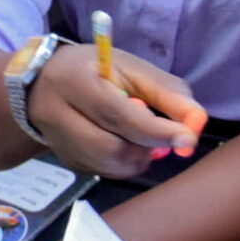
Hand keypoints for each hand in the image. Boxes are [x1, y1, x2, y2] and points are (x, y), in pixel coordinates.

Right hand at [30, 46, 206, 179]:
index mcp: (74, 80)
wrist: (42, 81)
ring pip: (107, 165)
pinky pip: (102, 171)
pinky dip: (123, 164)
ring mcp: (55, 140)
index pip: (117, 114)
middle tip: (163, 139)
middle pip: (109, 147)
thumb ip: (167, 93)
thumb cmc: (95, 69)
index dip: (155, 130)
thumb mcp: (131, 68)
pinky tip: (123, 144)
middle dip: (146, 148)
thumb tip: (197, 124)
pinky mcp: (62, 158)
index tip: (187, 138)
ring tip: (141, 139)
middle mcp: (56, 113)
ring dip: (137, 158)